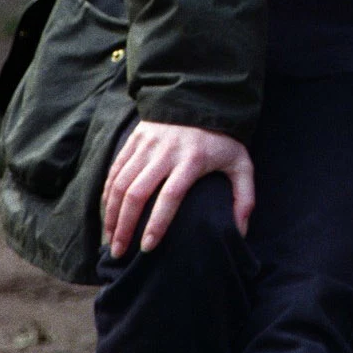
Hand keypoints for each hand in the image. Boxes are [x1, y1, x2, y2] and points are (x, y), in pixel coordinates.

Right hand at [102, 120, 254, 257]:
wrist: (201, 99)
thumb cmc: (222, 139)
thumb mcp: (241, 164)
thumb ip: (245, 198)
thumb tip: (240, 232)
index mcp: (192, 159)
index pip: (170, 196)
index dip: (157, 224)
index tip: (148, 248)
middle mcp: (165, 152)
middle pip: (137, 193)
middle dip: (125, 226)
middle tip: (119, 253)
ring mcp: (146, 145)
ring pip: (120, 183)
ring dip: (111, 214)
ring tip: (110, 239)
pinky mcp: (134, 140)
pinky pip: (115, 170)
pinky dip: (107, 194)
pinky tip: (107, 213)